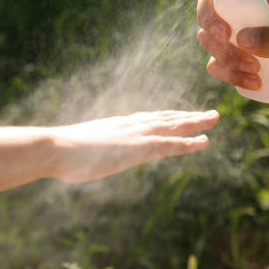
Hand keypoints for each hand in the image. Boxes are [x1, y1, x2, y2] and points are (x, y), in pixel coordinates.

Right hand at [50, 110, 218, 182]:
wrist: (55, 148)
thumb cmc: (61, 151)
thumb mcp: (82, 148)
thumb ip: (93, 149)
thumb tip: (88, 155)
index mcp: (119, 125)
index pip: (151, 119)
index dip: (170, 117)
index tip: (183, 116)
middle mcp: (131, 125)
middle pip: (167, 118)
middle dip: (188, 116)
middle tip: (209, 113)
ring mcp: (136, 134)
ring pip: (173, 126)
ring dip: (195, 122)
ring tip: (213, 119)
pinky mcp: (138, 147)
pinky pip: (170, 144)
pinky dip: (188, 143)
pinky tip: (203, 141)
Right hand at [197, 0, 268, 113]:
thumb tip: (242, 38)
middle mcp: (250, 11)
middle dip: (209, 14)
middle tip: (224, 35)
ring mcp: (236, 34)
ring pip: (207, 31)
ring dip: (224, 53)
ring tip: (255, 70)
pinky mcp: (229, 58)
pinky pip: (212, 61)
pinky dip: (228, 73)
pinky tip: (252, 82)